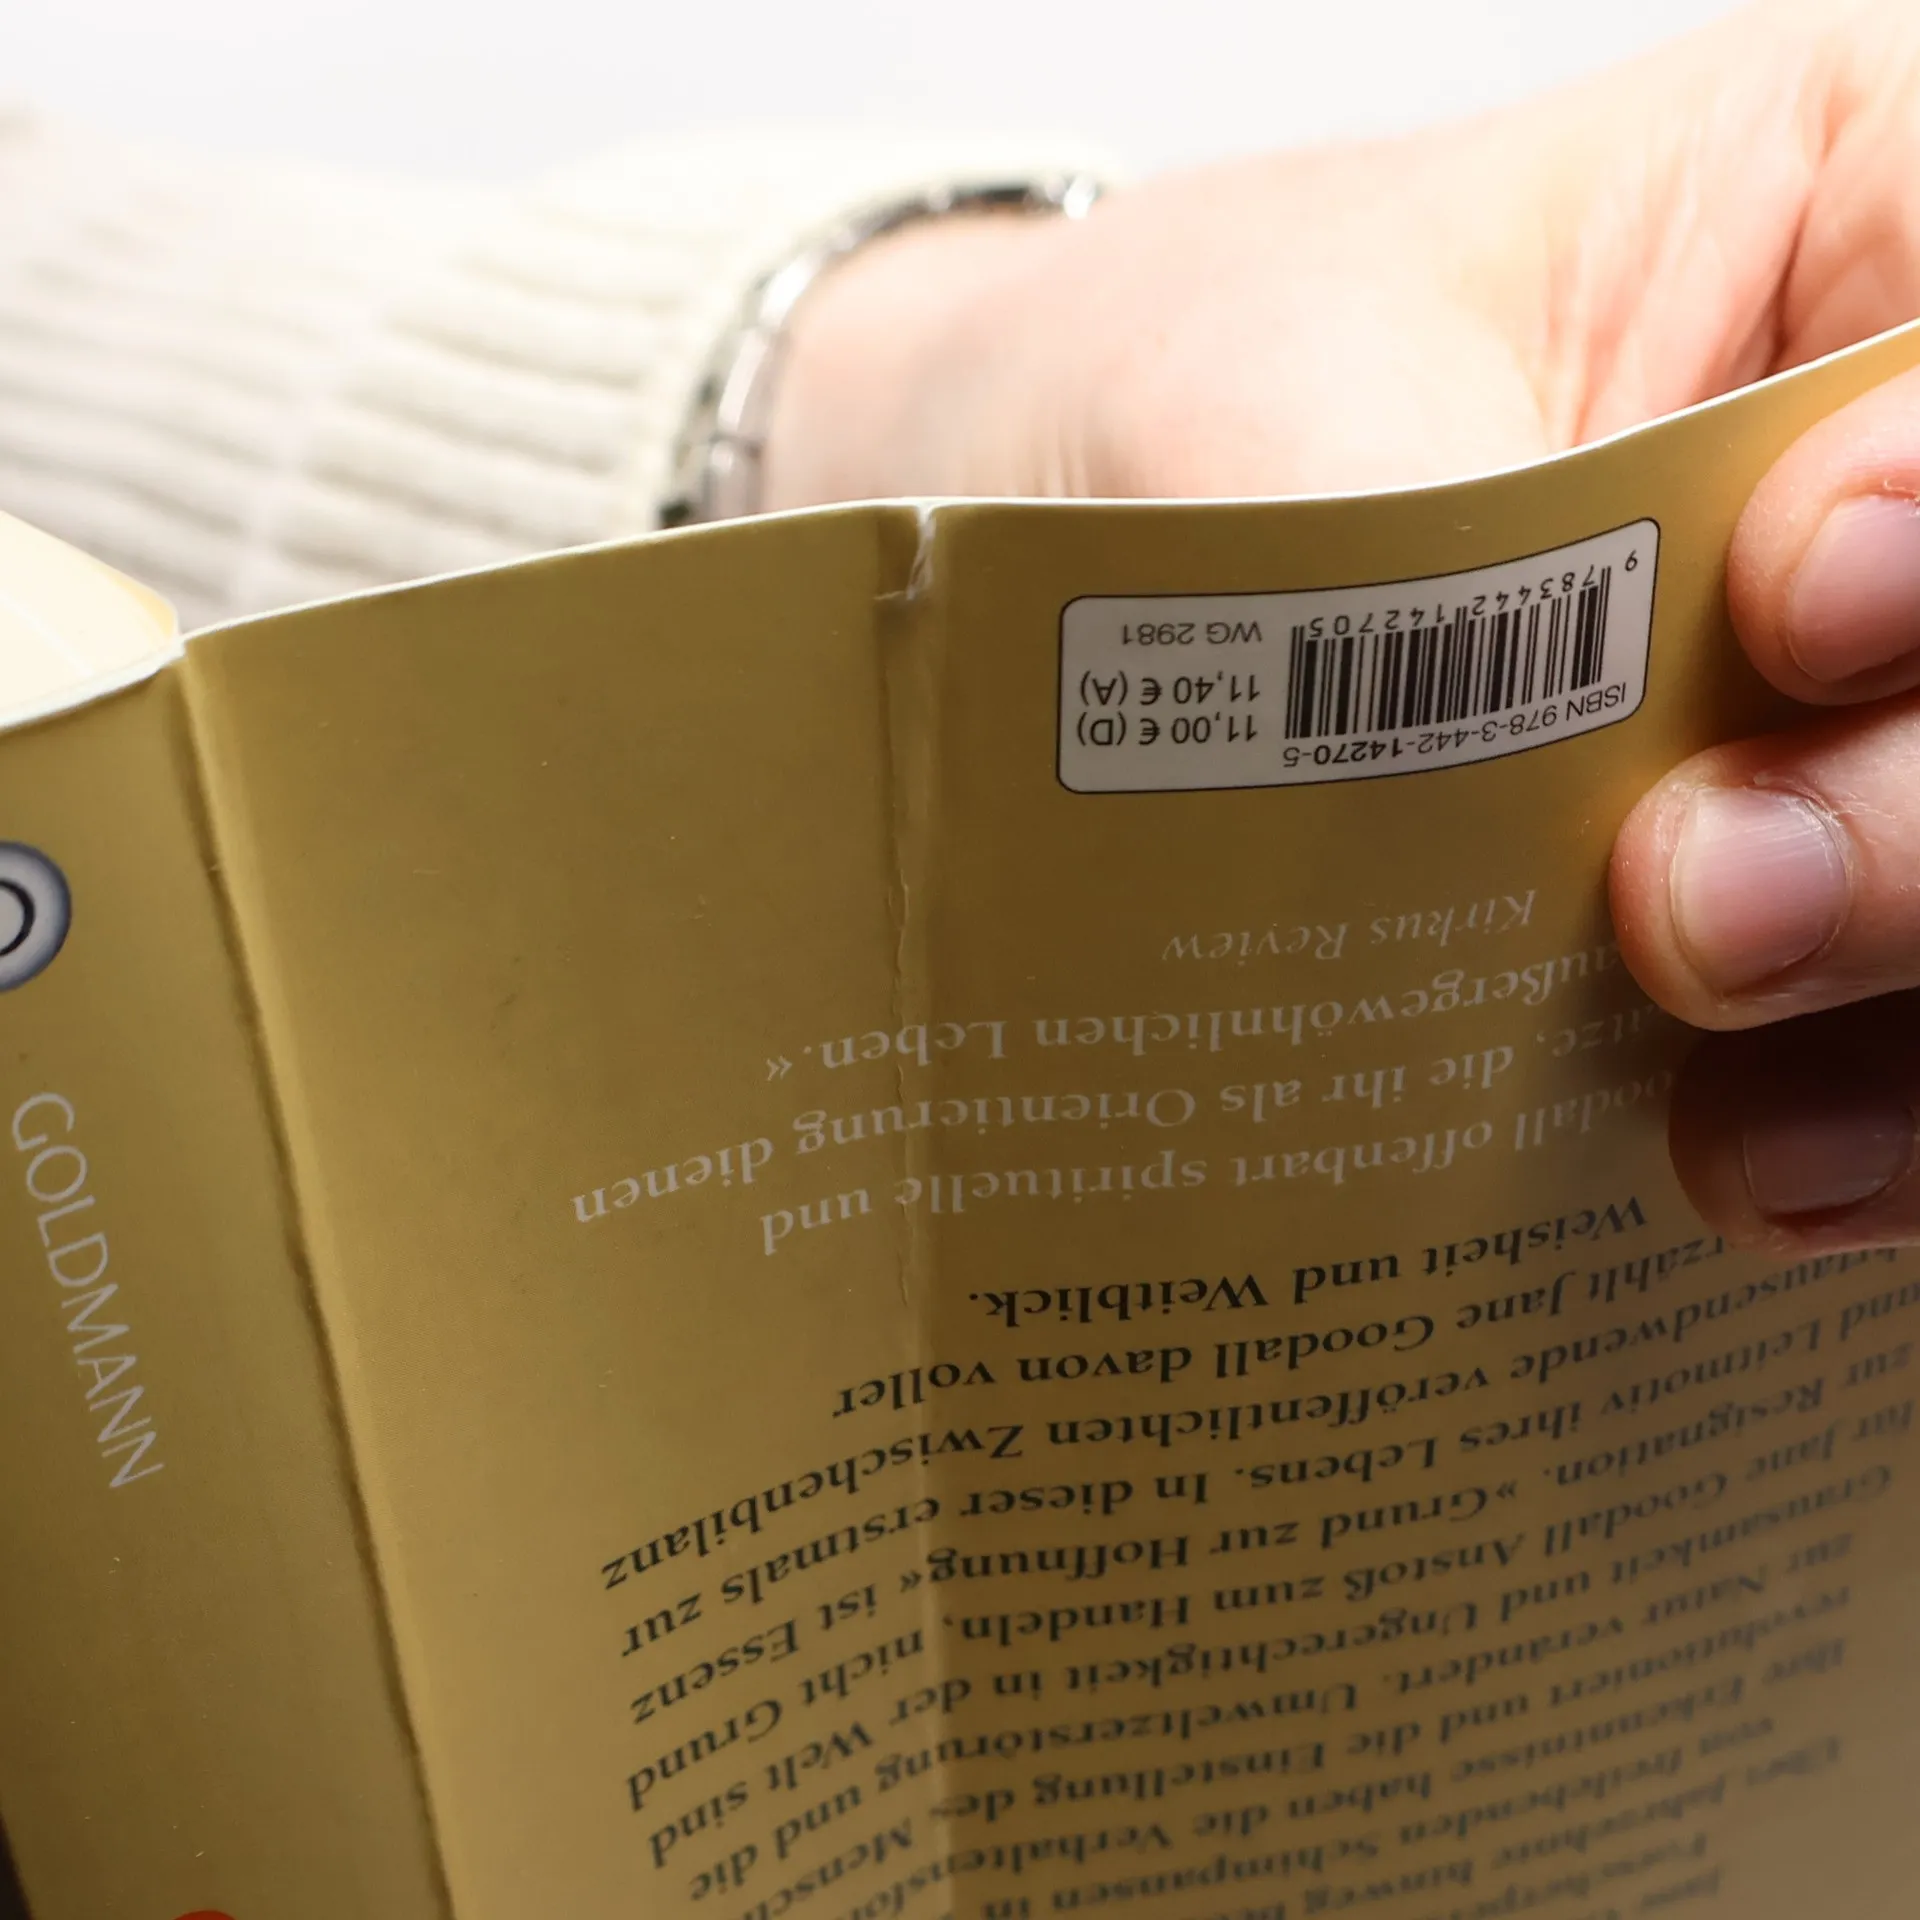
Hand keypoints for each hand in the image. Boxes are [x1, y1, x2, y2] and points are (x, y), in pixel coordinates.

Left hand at [765, 0, 1919, 1253]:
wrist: (1014, 574)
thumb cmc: (1148, 409)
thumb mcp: (1254, 409)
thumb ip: (1449, 599)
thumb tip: (1624, 868)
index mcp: (1831, 233)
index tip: (1802, 597)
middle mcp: (1878, 511)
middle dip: (1917, 832)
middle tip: (1701, 909)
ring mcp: (1827, 732)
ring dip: (1901, 1039)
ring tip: (1721, 1120)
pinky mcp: (1772, 929)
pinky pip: (1884, 1058)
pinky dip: (1862, 1145)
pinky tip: (1737, 1178)